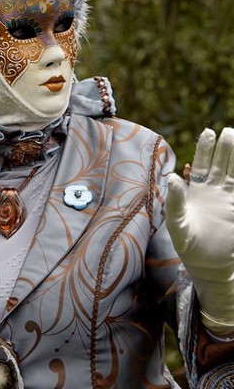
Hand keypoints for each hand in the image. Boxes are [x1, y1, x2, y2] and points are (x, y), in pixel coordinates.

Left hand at [166, 127, 233, 332]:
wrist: (208, 268)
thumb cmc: (188, 246)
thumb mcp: (177, 223)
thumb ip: (174, 201)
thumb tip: (172, 177)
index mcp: (197, 191)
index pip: (201, 164)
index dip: (205, 148)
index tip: (208, 131)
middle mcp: (213, 192)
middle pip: (220, 164)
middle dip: (224, 148)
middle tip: (228, 131)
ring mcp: (228, 200)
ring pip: (233, 173)